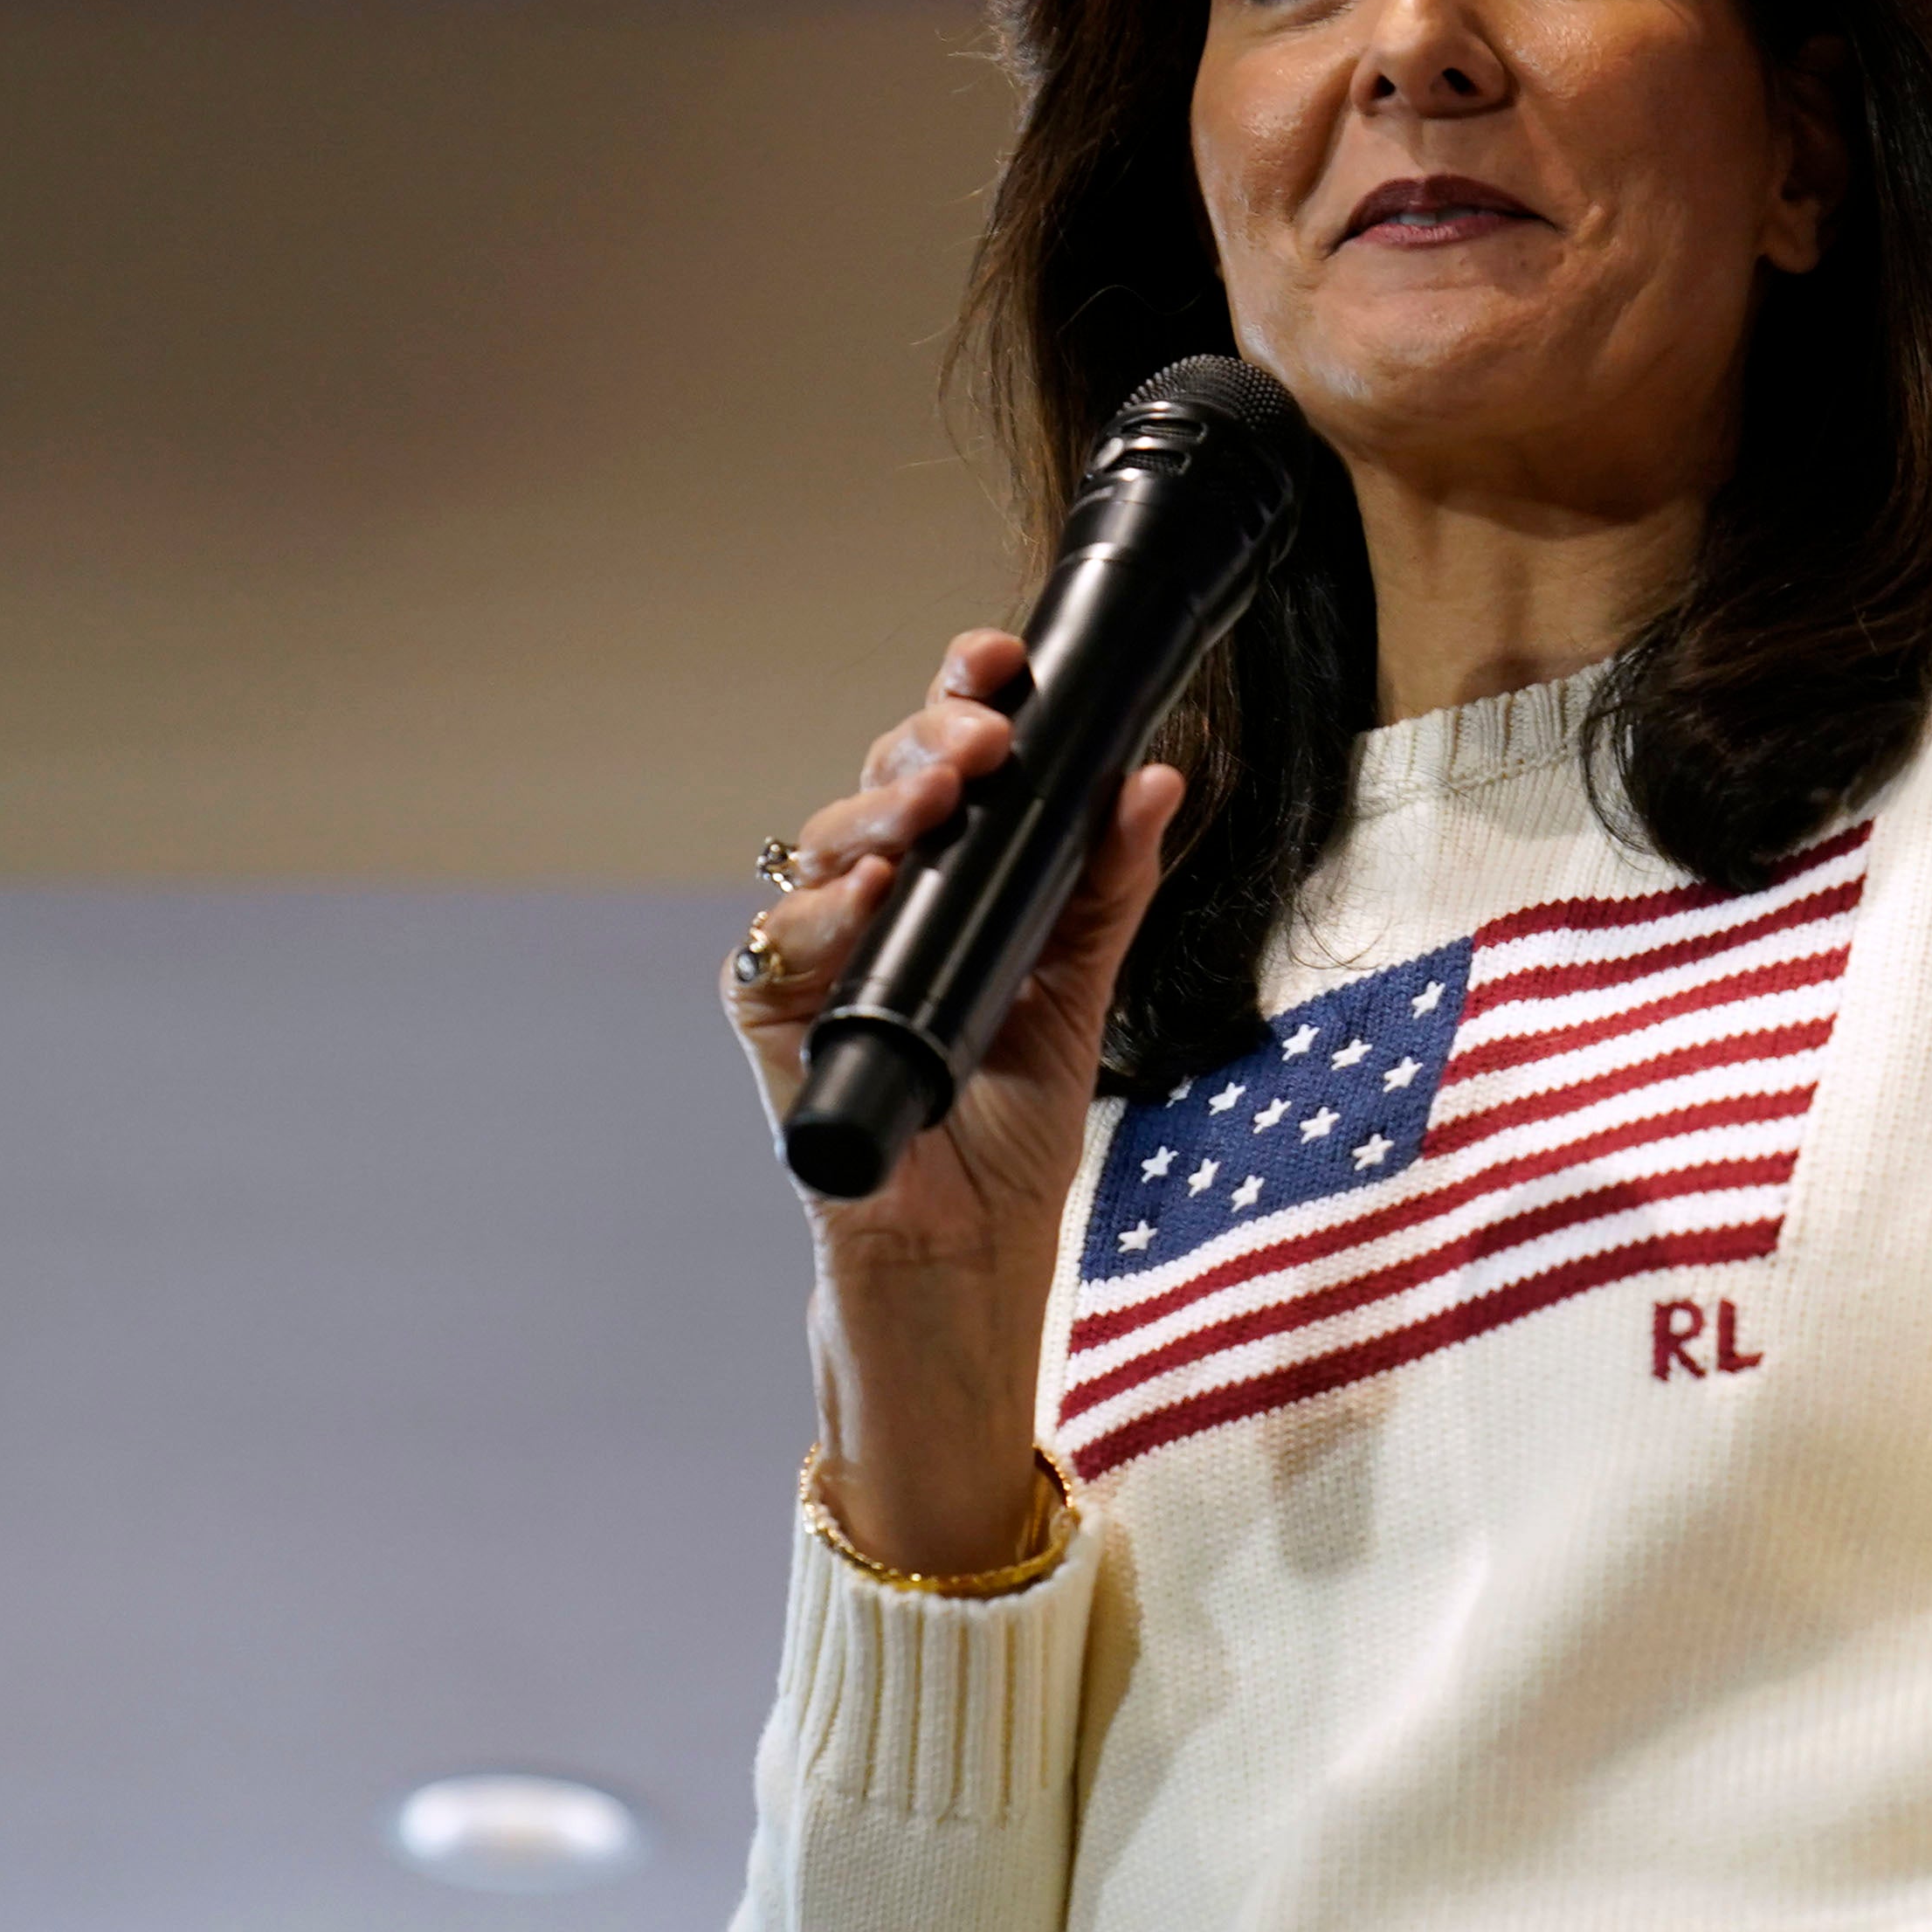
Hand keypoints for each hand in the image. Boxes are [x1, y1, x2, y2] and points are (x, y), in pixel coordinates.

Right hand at [723, 627, 1180, 1569]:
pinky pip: (775, 951)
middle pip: (878, 791)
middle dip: (924, 747)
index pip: (942, 771)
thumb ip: (1109, 891)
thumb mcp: (1079, 998)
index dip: (960, 704)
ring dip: (876, 816)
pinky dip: (819, 918)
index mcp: (947, 889)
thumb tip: (1156, 778)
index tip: (999, 662)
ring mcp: (816, 964)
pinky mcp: (776, 1029)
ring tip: (936, 802)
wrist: (965, 1268)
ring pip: (820, 852)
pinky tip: (868, 896)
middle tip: (980, 741)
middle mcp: (873, 910)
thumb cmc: (1008, 1141)